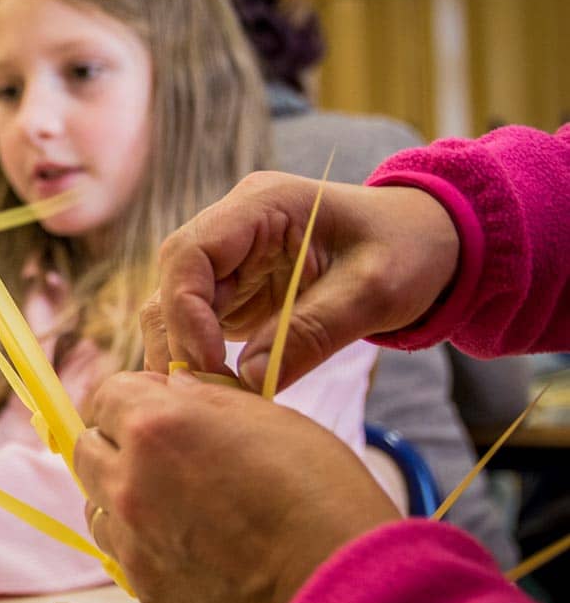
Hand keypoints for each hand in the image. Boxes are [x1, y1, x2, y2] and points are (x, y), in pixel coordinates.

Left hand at [74, 369, 400, 602]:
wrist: (338, 592)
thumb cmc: (319, 498)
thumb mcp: (271, 420)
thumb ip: (209, 401)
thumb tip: (175, 389)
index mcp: (157, 426)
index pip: (107, 394)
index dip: (134, 398)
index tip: (159, 408)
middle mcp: (129, 479)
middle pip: (88, 448)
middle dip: (117, 443)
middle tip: (165, 455)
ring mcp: (131, 538)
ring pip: (97, 503)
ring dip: (123, 495)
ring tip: (177, 505)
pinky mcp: (143, 586)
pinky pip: (120, 552)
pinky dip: (141, 542)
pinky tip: (186, 546)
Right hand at [144, 172, 458, 390]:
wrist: (429, 242)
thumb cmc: (407, 251)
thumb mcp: (374, 292)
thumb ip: (312, 331)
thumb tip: (248, 380)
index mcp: (261, 205)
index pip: (190, 253)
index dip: (186, 310)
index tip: (211, 362)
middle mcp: (232, 228)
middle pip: (172, 282)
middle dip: (180, 339)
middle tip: (207, 393)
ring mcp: (230, 260)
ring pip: (174, 306)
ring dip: (183, 352)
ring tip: (214, 398)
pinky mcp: (234, 291)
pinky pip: (197, 325)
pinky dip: (200, 357)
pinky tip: (220, 390)